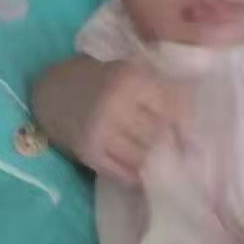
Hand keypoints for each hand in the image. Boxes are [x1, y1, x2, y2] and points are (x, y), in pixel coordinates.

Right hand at [35, 56, 178, 183]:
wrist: (51, 91)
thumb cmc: (97, 78)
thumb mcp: (127, 70)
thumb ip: (156, 89)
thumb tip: (192, 118)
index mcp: (130, 80)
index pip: (172, 108)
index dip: (185, 123)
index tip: (192, 133)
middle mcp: (117, 106)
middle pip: (159, 134)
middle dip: (169, 142)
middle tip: (176, 148)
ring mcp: (102, 132)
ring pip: (143, 156)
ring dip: (153, 159)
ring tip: (156, 158)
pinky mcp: (90, 153)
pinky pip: (123, 172)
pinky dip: (135, 174)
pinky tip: (138, 169)